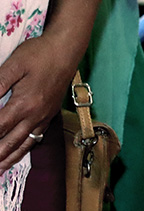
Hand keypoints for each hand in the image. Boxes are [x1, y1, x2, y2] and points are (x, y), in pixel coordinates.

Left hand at [0, 34, 77, 172]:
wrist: (66, 52)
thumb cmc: (39, 55)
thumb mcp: (13, 66)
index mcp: (25, 104)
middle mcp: (35, 116)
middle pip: (11, 142)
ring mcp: (43, 117)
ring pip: (25, 144)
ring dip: (10, 159)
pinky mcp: (48, 115)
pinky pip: (35, 138)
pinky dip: (24, 150)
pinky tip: (19, 153)